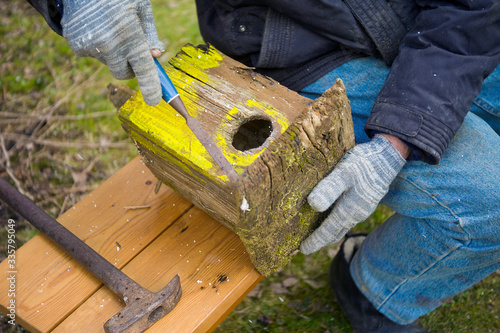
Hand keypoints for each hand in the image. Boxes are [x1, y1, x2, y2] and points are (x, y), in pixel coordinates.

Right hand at [61, 0, 164, 105]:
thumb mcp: (141, 8)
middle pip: (124, 74)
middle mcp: (108, 44)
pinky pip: (94, 55)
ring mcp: (90, 47)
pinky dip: (98, 47)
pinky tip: (96, 27)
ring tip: (109, 28)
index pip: (143, 69)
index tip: (154, 101)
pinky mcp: (76, 46)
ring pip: (109, 63)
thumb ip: (150, 34)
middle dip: (130, 67)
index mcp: (129, 33)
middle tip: (131, 49)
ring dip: (113, 53)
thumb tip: (156, 56)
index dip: (151, 87)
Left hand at [300, 134, 406, 253]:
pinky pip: (347, 218)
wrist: (389, 156)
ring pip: (342, 226)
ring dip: (328, 232)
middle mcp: (356, 214)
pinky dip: (336, 223)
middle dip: (320, 240)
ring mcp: (362, 209)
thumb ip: (329, 189)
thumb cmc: (363, 163)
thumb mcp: (343, 172)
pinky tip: (329, 217)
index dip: (315, 241)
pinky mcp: (365, 202)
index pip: (328, 231)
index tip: (301, 250)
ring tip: (314, 235)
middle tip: (304, 247)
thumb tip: (313, 205)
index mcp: (349, 210)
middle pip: (335, 232)